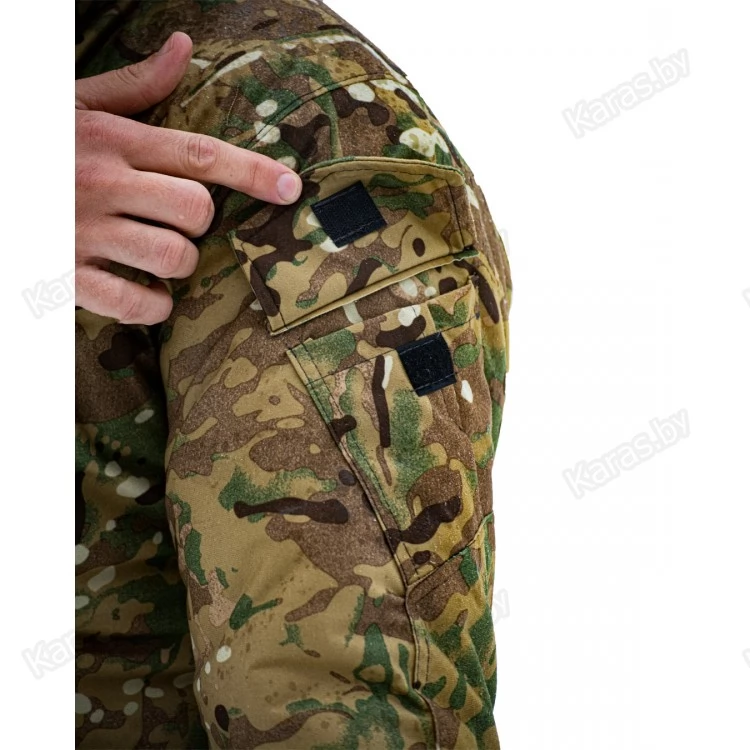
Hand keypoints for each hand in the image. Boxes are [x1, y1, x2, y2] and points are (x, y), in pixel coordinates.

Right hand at [75, 31, 301, 323]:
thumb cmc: (35, 145)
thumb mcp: (75, 105)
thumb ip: (135, 85)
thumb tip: (184, 47)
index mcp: (111, 140)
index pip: (197, 153)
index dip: (251, 172)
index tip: (290, 187)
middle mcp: (102, 183)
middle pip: (195, 210)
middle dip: (200, 222)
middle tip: (178, 221)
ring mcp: (84, 232)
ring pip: (174, 257)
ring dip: (181, 264)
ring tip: (159, 256)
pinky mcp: (67, 276)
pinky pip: (136, 303)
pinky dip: (154, 306)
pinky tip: (148, 295)